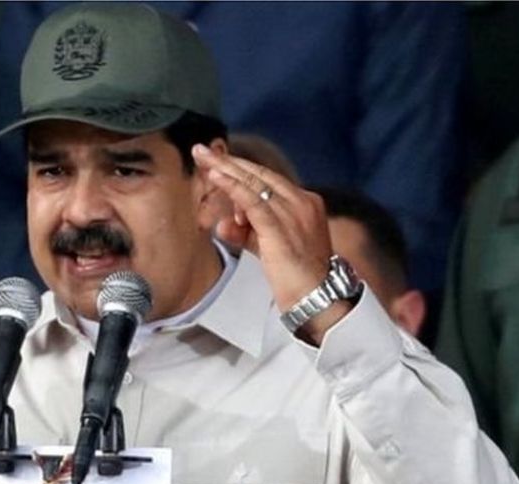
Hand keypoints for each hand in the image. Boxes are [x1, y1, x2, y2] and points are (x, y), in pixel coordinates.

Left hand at [192, 143, 349, 342]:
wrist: (316, 298)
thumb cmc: (295, 276)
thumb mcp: (268, 247)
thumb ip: (246, 232)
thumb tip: (223, 226)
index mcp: (305, 202)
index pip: (267, 179)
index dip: (240, 168)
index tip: (217, 160)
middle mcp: (301, 202)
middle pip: (259, 175)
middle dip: (228, 162)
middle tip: (202, 150)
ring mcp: (293, 212)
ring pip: (253, 183)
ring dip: (225, 170)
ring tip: (203, 159)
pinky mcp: (280, 227)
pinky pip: (252, 200)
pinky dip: (232, 186)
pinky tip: (216, 177)